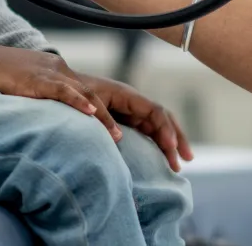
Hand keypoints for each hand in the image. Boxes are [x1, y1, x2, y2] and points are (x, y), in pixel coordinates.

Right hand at [0, 32, 122, 142]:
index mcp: (54, 68)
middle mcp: (56, 67)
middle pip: (90, 91)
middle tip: (122, 137)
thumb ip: (39, 96)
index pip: (84, 89)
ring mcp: (47, 72)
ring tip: (116, 136)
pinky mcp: (36, 79)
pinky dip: (79, 102)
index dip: (100, 109)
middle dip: (108, 115)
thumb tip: (46, 119)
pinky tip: (91, 113)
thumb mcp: (23, 84)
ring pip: (83, 93)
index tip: (113, 128)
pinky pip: (63, 91)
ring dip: (102, 116)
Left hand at [78, 74, 192, 171]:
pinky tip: (163, 157)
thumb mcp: (90, 102)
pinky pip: (147, 131)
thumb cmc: (76, 92)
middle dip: (176, 137)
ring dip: (170, 143)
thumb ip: (104, 118)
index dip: (165, 129)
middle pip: (162, 118)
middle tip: (187, 159)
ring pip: (157, 126)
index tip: (171, 147)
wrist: (64, 87)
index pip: (155, 111)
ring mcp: (130, 111)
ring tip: (178, 164)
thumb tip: (119, 138)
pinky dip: (157, 143)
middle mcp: (133, 102)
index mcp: (127, 95)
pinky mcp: (126, 119)